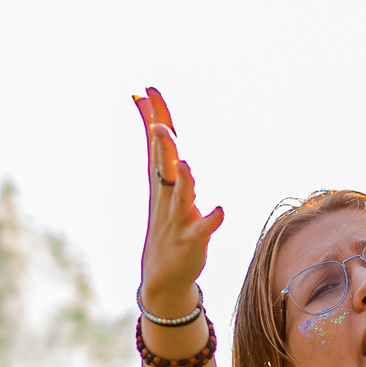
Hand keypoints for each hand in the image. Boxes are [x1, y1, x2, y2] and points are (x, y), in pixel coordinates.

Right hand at [133, 88, 224, 316]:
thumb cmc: (168, 224)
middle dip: (161, 145)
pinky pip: (202, 229)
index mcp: (161, 182)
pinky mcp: (192, 240)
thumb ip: (162, 157)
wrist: (163, 276)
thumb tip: (154, 125)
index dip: (153, 117)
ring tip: (186, 163)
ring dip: (184, 181)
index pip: (156, 145)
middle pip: (163, 166)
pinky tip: (220, 211)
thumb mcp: (163, 188)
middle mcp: (167, 197)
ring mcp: (178, 218)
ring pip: (181, 197)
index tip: (145, 90)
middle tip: (157, 122)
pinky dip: (211, 220)